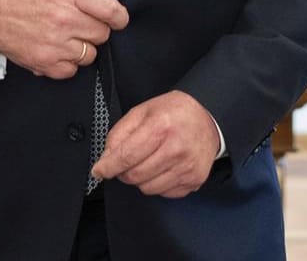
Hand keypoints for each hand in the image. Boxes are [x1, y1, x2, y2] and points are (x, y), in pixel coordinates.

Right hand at [0, 0, 128, 79]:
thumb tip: (104, 2)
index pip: (110, 10)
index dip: (120, 17)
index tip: (118, 20)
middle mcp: (65, 20)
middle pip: (102, 35)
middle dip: (94, 31)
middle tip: (79, 26)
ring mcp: (56, 44)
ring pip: (90, 55)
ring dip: (81, 48)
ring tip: (65, 38)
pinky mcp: (46, 63)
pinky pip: (72, 70)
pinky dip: (67, 64)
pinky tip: (56, 51)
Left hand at [90, 90, 218, 197]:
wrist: (207, 117)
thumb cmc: (174, 112)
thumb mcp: (142, 112)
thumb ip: (119, 134)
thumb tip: (106, 159)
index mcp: (161, 127)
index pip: (126, 156)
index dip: (107, 167)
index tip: (99, 171)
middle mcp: (176, 148)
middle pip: (135, 176)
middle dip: (124, 172)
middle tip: (127, 161)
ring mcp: (187, 167)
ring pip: (148, 188)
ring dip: (141, 179)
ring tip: (149, 161)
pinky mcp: (195, 179)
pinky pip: (165, 193)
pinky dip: (158, 183)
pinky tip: (164, 167)